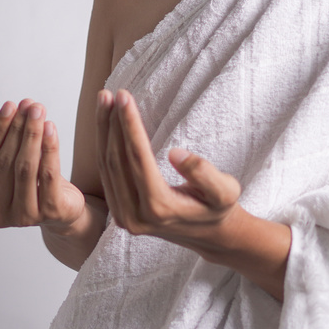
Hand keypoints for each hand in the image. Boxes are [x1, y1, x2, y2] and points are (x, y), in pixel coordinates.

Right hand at [0, 99, 85, 230]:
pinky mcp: (49, 213)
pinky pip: (48, 174)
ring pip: (26, 167)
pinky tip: (51, 128)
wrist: (59, 209)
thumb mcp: (1, 166)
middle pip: (6, 160)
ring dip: (33, 134)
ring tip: (39, 110)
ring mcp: (23, 217)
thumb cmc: (25, 182)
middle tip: (30, 105)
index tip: (10, 105)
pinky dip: (49, 148)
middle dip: (18, 128)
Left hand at [96, 89, 240, 244]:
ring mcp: (123, 218)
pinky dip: (104, 146)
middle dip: (111, 124)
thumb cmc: (219, 208)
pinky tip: (106, 124)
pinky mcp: (119, 213)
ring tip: (103, 100)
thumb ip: (204, 173)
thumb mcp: (225, 191)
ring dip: (103, 131)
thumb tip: (175, 153)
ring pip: (107, 167)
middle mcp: (135, 216)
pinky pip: (107, 174)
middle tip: (108, 92)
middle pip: (116, 161)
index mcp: (160, 208)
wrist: (210, 235)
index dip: (129, 125)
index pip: (138, 158)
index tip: (124, 96)